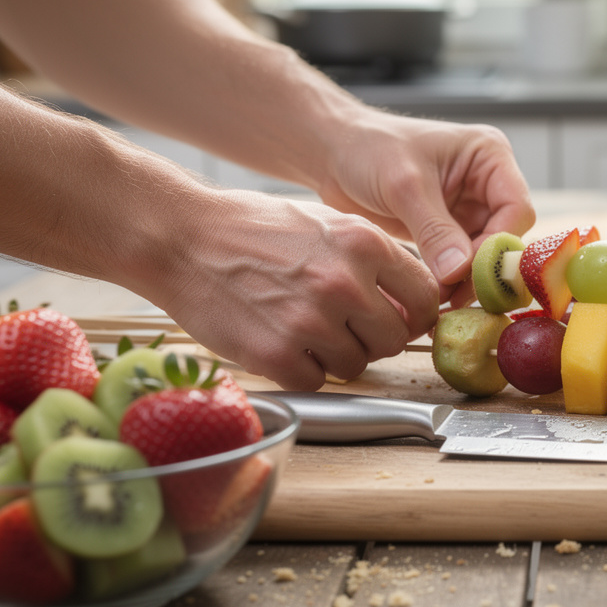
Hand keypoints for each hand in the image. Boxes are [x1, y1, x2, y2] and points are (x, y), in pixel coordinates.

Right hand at [153, 192, 438, 390]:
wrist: (182, 238)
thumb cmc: (253, 229)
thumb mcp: (327, 224)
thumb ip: (373, 260)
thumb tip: (411, 301)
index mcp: (364, 244)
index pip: (424, 298)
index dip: (413, 314)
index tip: (398, 319)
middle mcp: (344, 283)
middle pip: (394, 340)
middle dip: (373, 339)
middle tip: (344, 327)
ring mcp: (311, 322)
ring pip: (355, 366)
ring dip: (335, 356)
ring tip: (302, 328)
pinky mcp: (276, 355)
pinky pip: (315, 382)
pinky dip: (301, 370)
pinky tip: (280, 341)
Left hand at [314, 110, 535, 306]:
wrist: (333, 154)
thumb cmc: (368, 149)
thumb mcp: (403, 186)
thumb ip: (434, 229)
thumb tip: (460, 272)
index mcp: (490, 156)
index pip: (516, 209)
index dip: (498, 244)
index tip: (469, 271)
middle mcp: (487, 183)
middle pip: (505, 236)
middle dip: (482, 267)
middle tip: (454, 295)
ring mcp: (470, 208)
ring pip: (485, 255)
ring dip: (466, 280)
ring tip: (439, 299)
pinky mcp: (450, 230)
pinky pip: (462, 262)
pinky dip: (451, 281)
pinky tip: (433, 295)